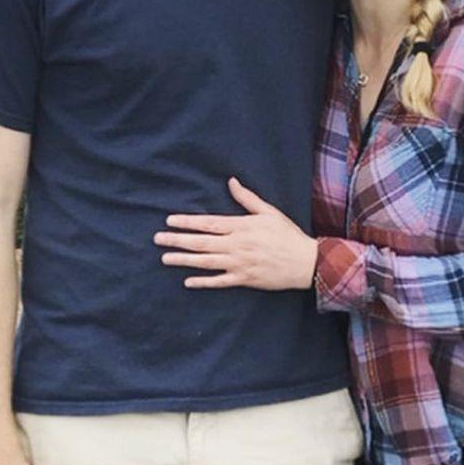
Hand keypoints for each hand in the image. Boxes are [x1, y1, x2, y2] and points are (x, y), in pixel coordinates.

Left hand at [155, 177, 318, 290]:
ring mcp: (240, 264)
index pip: (208, 223)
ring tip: (165, 258)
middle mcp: (237, 245)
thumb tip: (231, 182)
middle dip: (177, 240)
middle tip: (157, 239)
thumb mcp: (269, 212)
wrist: (306, 262)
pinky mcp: (245, 279)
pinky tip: (188, 281)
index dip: (187, 222)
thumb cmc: (287, 234)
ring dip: (184, 260)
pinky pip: (220, 282)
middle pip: (202, 243)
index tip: (169, 221)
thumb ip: (247, 198)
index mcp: (242, 227)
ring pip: (206, 262)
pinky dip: (204, 282)